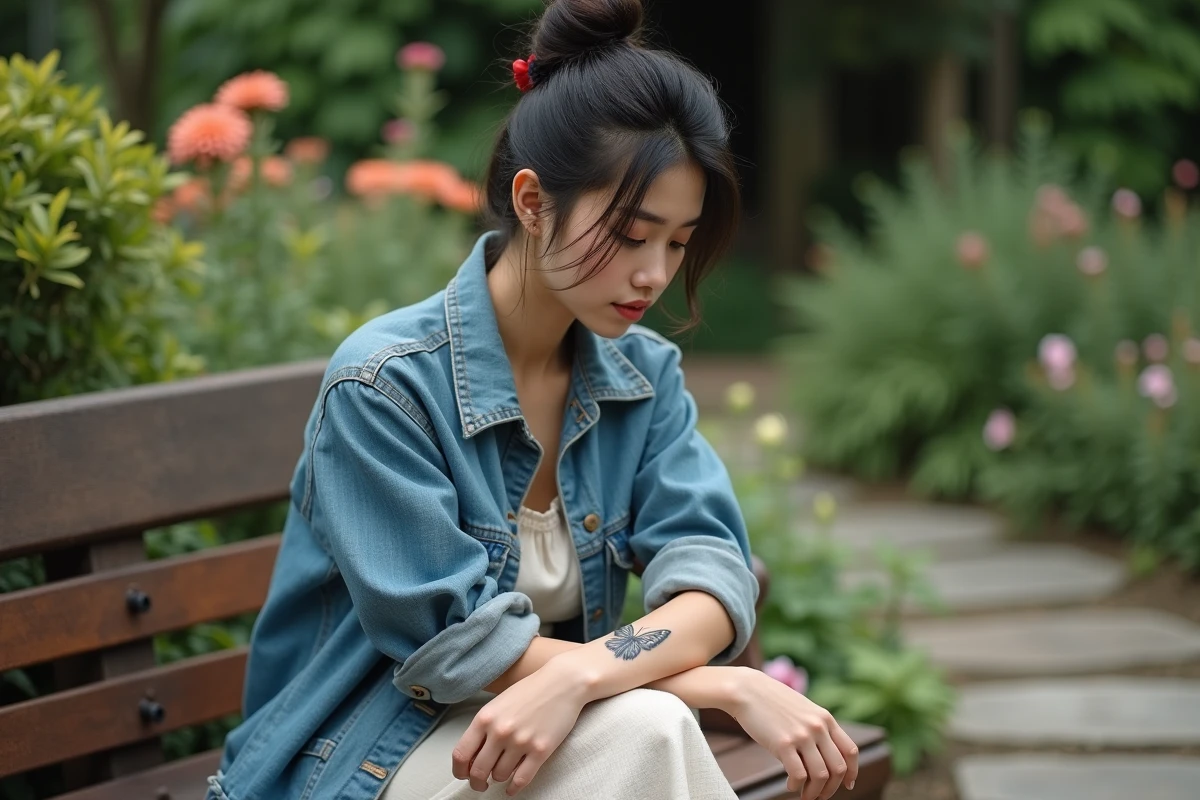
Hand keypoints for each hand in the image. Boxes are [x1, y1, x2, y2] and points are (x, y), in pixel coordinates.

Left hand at [451, 658, 588, 795]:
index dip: (459, 770)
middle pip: (478, 771)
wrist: (563, 682)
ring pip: (500, 776)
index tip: (463, 775)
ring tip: (502, 772)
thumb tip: (472, 756)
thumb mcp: (498, 704)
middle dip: (477, 782)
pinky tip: (511, 789)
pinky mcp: (541, 750)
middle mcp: (500, 731)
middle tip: (480, 784)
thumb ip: (483, 728)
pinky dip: (514, 789)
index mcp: (485, 718)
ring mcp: (521, 741)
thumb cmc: (530, 690)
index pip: (461, 754)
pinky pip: (522, 779)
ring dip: (499, 778)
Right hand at [726, 667, 858, 799]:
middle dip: (831, 788)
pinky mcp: (783, 744)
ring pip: (821, 776)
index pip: (850, 751)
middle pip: (838, 768)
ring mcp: (802, 735)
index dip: (852, 772)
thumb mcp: (802, 709)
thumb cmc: (771, 701)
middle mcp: (818, 727)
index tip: (847, 784)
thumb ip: (815, 728)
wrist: (746, 689)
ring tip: (805, 796)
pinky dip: (796, 786)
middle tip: (820, 796)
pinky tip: (790, 785)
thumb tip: (821, 756)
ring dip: (814, 792)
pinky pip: (799, 775)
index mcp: (825, 718)